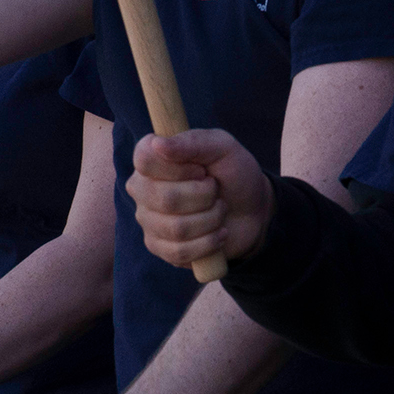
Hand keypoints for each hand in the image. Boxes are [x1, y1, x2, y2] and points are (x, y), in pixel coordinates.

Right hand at [127, 128, 270, 269]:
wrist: (251, 210)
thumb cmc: (233, 173)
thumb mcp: (223, 147)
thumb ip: (193, 142)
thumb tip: (158, 144)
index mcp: (152, 158)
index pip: (145, 160)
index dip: (179, 168)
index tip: (201, 170)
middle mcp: (142, 188)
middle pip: (164, 198)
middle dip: (204, 196)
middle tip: (216, 191)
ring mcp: (148, 219)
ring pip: (176, 228)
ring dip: (211, 219)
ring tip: (219, 211)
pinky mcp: (159, 247)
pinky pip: (179, 251)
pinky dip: (208, 243)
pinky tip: (218, 234)